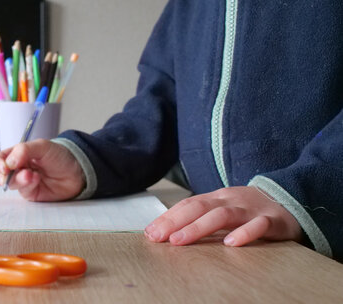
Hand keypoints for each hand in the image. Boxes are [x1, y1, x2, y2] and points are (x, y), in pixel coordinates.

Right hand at [0, 139, 84, 201]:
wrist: (77, 171)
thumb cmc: (60, 155)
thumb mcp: (42, 146)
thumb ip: (24, 150)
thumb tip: (8, 162)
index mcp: (17, 154)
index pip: (0, 159)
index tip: (4, 166)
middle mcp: (18, 168)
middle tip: (6, 175)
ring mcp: (23, 182)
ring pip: (9, 184)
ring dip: (17, 179)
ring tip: (30, 175)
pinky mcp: (31, 193)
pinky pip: (22, 191)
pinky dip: (27, 185)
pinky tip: (36, 179)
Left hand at [144, 186, 301, 246]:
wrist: (290, 199)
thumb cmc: (249, 208)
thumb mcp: (223, 208)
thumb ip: (201, 217)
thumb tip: (168, 231)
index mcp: (216, 197)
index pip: (188, 204)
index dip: (168, 218)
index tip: (150, 232)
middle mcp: (230, 200)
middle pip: (199, 207)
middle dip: (176, 222)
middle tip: (158, 238)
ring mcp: (251, 209)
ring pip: (223, 215)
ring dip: (199, 227)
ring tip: (180, 241)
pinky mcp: (273, 221)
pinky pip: (259, 226)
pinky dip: (245, 233)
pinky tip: (230, 243)